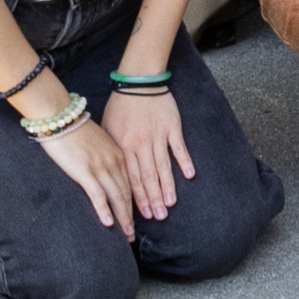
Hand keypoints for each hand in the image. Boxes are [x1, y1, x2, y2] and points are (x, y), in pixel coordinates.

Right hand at [35, 103, 140, 237]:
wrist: (61, 116)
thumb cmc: (76, 129)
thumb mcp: (98, 142)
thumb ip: (105, 156)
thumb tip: (105, 170)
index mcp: (119, 154)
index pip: (131, 182)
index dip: (136, 202)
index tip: (139, 218)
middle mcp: (114, 162)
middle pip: (127, 193)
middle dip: (131, 215)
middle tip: (133, 235)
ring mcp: (100, 167)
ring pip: (116, 196)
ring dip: (122, 218)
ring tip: (126, 234)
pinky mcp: (85, 171)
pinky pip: (97, 194)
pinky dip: (104, 210)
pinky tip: (108, 223)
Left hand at [98, 87, 197, 223]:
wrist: (138, 81)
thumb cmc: (120, 107)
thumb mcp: (109, 130)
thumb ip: (113, 152)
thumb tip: (113, 175)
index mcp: (123, 147)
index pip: (130, 178)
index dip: (136, 198)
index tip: (140, 215)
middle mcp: (141, 144)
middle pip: (147, 177)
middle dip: (152, 198)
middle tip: (158, 217)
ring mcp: (158, 136)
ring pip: (162, 166)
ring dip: (167, 186)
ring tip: (170, 204)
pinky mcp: (172, 127)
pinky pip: (178, 147)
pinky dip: (184, 161)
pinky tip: (190, 175)